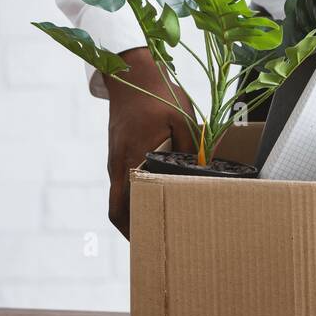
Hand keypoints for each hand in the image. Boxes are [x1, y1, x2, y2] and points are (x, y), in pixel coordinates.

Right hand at [106, 47, 194, 238]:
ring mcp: (115, 158)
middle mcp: (117, 164)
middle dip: (132, 229)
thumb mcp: (181, 118)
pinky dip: (134, 194)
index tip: (148, 244)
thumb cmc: (158, 93)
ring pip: (119, 196)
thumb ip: (191, 148)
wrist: (130, 72)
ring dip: (134, 211)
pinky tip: (154, 194)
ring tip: (157, 222)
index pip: (124, 208)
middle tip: (153, 241)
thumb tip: (201, 173)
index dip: (133, 230)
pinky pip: (123, 181)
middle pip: (117, 209)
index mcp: (131, 159)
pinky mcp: (118, 151)